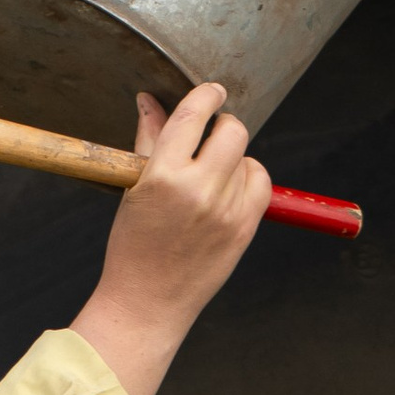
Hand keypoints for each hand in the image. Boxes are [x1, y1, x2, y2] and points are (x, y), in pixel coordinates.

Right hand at [71, 87, 271, 394]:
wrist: (148, 302)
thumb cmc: (133, 245)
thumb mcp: (133, 189)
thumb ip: (148, 140)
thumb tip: (151, 100)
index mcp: (163, 176)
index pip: (194, 115)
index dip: (206, 95)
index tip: (212, 92)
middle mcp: (199, 191)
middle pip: (232, 131)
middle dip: (223, 125)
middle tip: (211, 134)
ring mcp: (226, 211)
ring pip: (247, 157)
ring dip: (233, 155)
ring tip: (213, 172)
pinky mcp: (244, 229)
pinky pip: (261, 183)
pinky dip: (249, 177)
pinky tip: (230, 187)